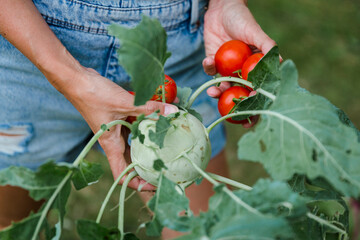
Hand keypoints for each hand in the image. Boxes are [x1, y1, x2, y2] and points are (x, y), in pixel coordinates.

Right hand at [66, 67, 178, 190]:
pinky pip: (136, 124)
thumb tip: (173, 112)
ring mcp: (116, 128)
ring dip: (151, 142)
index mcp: (111, 144)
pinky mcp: (119, 116)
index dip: (137, 184)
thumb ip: (149, 109)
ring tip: (170, 143)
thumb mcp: (124, 103)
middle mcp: (114, 140)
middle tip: (168, 166)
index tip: (155, 184)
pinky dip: (148, 121)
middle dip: (148, 165)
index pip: (122, 174)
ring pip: (136, 141)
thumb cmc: (93, 95)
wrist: (77, 79)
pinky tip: (162, 116)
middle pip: (132, 160)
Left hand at [203, 0, 276, 97]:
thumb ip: (267, 46)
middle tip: (232, 112)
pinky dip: (208, 68)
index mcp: (255, 66)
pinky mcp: (213, 62)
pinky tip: (208, 60)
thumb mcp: (255, 32)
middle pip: (239, 91)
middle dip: (235, 103)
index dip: (256, 98)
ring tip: (212, 92)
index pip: (257, 86)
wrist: (221, 9)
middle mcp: (241, 70)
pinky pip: (210, 71)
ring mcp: (226, 68)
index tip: (253, 105)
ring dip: (217, 92)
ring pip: (223, 86)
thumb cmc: (242, 19)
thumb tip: (280, 61)